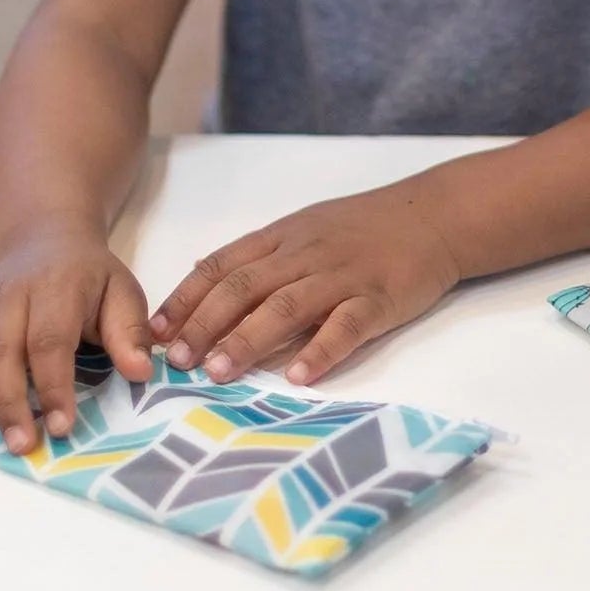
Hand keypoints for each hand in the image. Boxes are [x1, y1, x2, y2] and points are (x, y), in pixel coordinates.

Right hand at [0, 225, 153, 454]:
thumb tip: (141, 371)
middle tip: (20, 444)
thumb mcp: (121, 291)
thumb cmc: (88, 278)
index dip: (54, 384)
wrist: (46, 241)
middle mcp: (5, 299)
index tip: (63, 426)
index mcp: (53, 288)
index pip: (49, 339)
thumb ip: (130, 330)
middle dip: (7, 401)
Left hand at [149, 183, 463, 386]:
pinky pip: (346, 324)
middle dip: (205, 325)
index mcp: (283, 238)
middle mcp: (305, 254)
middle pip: (245, 287)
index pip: (222, 266)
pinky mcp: (379, 298)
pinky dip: (321, 350)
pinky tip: (301, 376)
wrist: (433, 215)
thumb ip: (259, 254)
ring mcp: (342, 275)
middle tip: (178, 362)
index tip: (156, 332)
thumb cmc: (364, 226)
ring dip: (249, 340)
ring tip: (220, 373)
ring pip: (287, 306)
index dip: (186, 298)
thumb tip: (200, 273)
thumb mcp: (304, 226)